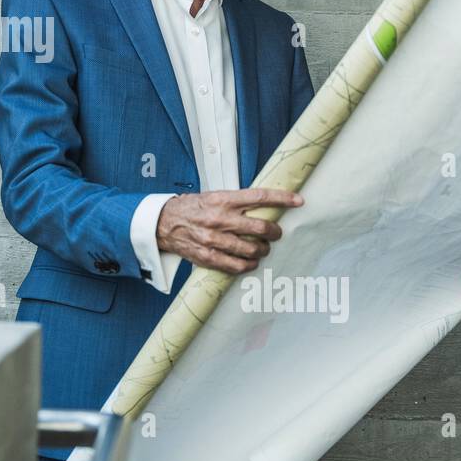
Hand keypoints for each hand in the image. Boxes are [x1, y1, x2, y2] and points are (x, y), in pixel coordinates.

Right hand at [156, 188, 304, 273]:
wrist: (163, 223)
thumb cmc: (191, 208)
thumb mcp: (212, 196)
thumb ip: (236, 201)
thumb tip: (264, 205)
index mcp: (222, 199)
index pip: (259, 197)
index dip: (282, 199)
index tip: (298, 201)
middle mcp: (219, 218)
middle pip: (260, 227)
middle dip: (274, 232)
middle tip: (276, 233)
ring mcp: (213, 239)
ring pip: (251, 248)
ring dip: (262, 250)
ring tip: (262, 248)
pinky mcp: (207, 256)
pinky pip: (235, 265)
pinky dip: (248, 264)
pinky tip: (251, 262)